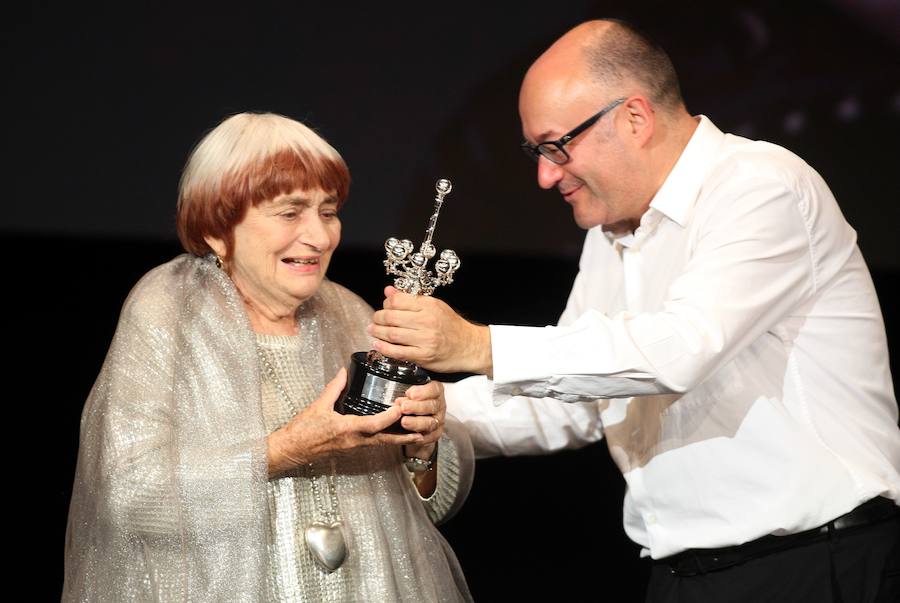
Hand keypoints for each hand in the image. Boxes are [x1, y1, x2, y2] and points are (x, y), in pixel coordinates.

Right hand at [267, 368, 422, 475]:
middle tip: (421, 426)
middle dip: (404, 433)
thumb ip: (334, 388)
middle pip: (385, 439)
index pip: (373, 425)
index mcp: (346, 429)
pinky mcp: (352, 448)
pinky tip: (396, 434)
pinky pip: (374, 444)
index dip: (390, 417)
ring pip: (382, 444)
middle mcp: (354, 441)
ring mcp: (354, 447)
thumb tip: (344, 371)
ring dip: (399, 438)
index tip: (402, 407)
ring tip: (417, 433)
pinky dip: (388, 439)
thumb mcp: (318, 405)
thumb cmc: (303, 430)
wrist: (291, 449)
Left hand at [368, 286, 492, 374]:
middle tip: (375, 320)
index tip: (384, 307)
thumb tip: (389, 291)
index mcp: (429, 306)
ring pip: (392, 334)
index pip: (397, 301)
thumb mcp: (435, 306)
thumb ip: (411, 299)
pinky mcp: (423, 355)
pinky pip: (398, 352)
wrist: (470, 346)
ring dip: (377, 332)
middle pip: (391, 317)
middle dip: (378, 318)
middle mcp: (426, 321)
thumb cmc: (452, 326)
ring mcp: (425, 339)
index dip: (386, 304)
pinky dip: (384, 348)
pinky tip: (377, 345)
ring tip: (373, 331)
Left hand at [398, 380, 445, 456]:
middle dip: (417, 407)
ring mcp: (438, 421)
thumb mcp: (410, 389)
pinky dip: (419, 437)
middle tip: (404, 407)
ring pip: (430, 423)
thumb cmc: (411, 400)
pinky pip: (429, 437)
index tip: (410, 393)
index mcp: (435, 391)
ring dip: (416, 423)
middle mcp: (439, 405)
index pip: (434, 389)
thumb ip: (404, 384)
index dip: (423, 392)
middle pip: (432, 406)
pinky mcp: (435, 434)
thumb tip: (393, 379)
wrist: (416, 418)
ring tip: (404, 422)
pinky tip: (410, 435)